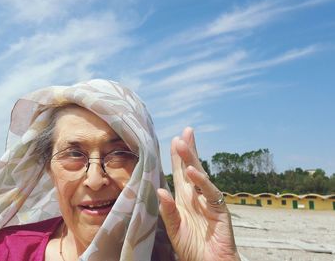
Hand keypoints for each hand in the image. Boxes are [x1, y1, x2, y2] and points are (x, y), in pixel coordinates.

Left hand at [157, 127, 239, 260]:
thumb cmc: (191, 248)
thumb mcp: (174, 228)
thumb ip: (167, 211)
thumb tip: (160, 190)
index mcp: (184, 198)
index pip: (180, 173)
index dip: (177, 157)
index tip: (175, 139)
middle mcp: (197, 196)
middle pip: (192, 168)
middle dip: (188, 150)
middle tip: (185, 132)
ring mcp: (209, 201)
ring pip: (201, 175)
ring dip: (191, 159)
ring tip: (182, 144)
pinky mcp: (220, 209)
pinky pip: (210, 192)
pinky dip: (201, 182)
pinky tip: (192, 171)